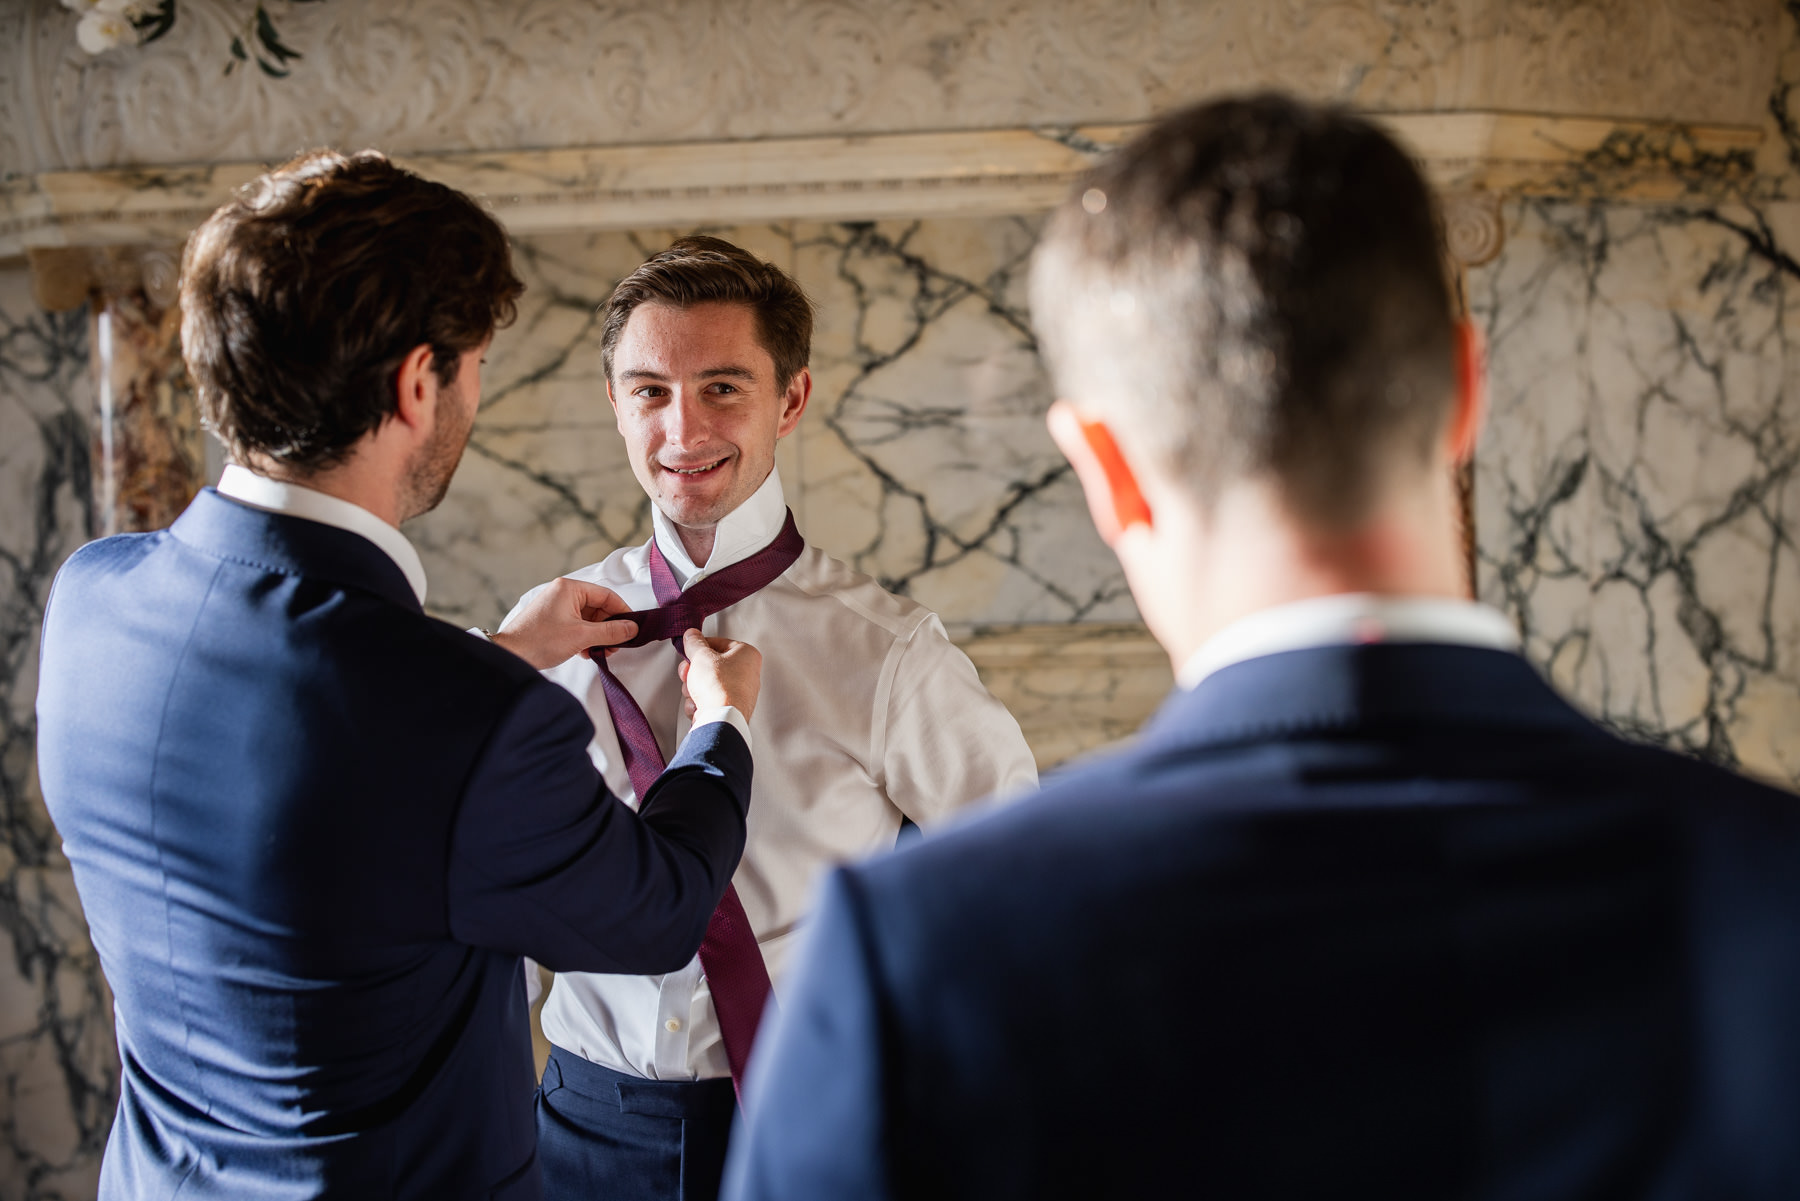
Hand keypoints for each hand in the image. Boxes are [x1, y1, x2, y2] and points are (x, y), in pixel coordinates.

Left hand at [490, 578, 638, 669]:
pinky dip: (586, 639)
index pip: (606, 595)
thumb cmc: (537, 641)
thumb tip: (631, 628)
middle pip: (598, 608)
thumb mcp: (581, 636)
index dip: (622, 611)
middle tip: (617, 644)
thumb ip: (610, 631)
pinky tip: (588, 652)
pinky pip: (578, 626)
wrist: (511, 655)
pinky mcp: (553, 622)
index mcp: (569, 589)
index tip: (632, 626)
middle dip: (609, 628)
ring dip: (598, 636)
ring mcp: (557, 608)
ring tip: (602, 651)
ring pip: (589, 619)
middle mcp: (563, 594)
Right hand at [677, 629, 761, 721]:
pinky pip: (709, 700)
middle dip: (694, 671)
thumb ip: (695, 643)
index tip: (688, 648)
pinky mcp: (729, 709)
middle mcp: (747, 674)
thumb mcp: (701, 656)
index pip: (718, 643)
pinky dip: (699, 703)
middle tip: (688, 672)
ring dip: (693, 688)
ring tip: (694, 692)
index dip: (699, 646)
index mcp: (747, 655)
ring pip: (706, 684)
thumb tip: (692, 635)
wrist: (720, 720)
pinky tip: (698, 706)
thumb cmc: (719, 687)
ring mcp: (739, 694)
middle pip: (711, 666)